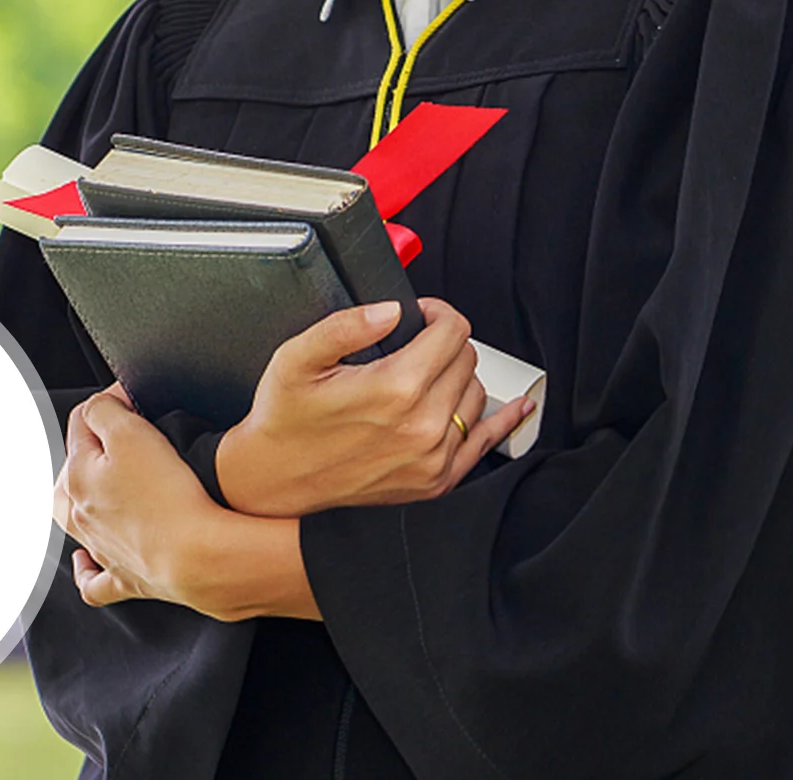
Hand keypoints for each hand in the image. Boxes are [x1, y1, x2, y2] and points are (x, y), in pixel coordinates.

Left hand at [57, 382, 319, 621]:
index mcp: (77, 477)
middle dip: (91, 446)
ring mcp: (101, 549)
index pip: (83, 422)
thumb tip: (97, 405)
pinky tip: (86, 561)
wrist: (196, 557)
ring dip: (82, 496)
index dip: (111, 401)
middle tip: (124, 433)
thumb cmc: (167, 496)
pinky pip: (93, 578)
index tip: (135, 398)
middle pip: (71, 470)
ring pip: (74, 519)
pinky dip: (86, 568)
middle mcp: (80, 514)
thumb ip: (104, 409)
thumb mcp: (131, 432)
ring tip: (100, 482)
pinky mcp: (124, 577)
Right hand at [215, 297, 534, 516]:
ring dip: (458, 376)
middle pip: (467, 359)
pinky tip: (518, 407)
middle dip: (445, 341)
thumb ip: (345, 325)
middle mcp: (421, 426)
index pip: (451, 331)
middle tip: (417, 341)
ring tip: (426, 373)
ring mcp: (432, 459)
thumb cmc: (284, 419)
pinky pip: (486, 444)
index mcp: (394, 388)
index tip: (420, 314)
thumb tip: (393, 309)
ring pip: (476, 394)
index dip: (436, 312)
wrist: (275, 482)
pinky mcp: (435, 482)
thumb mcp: (297, 358)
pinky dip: (503, 422)